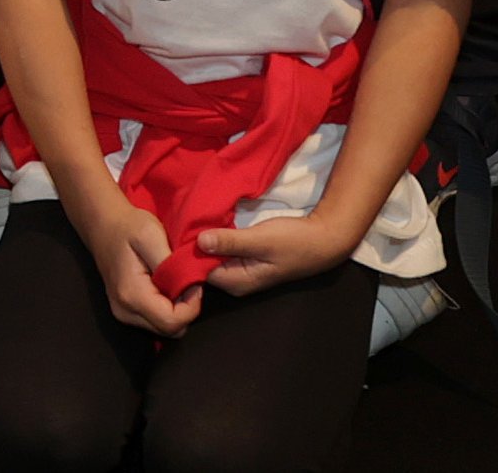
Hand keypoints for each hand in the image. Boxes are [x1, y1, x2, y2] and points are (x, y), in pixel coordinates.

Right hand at [72, 196, 194, 336]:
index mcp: (131, 294)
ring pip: (164, 329)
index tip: (195, 282)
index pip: (172, 322)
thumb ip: (172, 265)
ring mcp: (123, 314)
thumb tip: (191, 287)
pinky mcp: (125, 312)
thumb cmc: (127, 227)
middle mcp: (125, 311)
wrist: (102, 224)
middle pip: (169, 330)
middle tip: (187, 281)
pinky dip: (167, 309)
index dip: (191, 306)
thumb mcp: (152, 235)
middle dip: (186, 309)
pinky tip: (165, 287)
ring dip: (177, 310)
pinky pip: (155, 322)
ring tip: (175, 282)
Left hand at [193, 197, 367, 296]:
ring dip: (202, 239)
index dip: (185, 252)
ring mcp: (238, 270)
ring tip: (189, 216)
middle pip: (201, 265)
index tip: (175, 230)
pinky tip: (205, 221)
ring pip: (210, 256)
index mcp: (236, 281)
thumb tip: (199, 241)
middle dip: (190, 245)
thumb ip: (231, 242)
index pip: (197, 272)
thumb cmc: (295, 242)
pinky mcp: (243, 258)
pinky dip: (213, 237)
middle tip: (179, 219)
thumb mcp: (262, 240)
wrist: (323, 239)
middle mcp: (233, 281)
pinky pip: (220, 249)